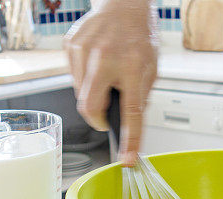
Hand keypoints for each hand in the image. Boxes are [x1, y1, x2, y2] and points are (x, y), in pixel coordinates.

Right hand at [64, 0, 157, 165]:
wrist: (122, 3)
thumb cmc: (138, 35)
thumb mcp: (151, 67)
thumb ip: (141, 95)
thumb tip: (129, 124)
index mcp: (132, 65)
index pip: (132, 112)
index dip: (130, 140)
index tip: (128, 160)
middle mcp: (106, 57)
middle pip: (90, 108)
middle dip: (97, 120)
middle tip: (106, 117)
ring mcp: (84, 50)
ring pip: (80, 94)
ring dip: (93, 94)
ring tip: (106, 75)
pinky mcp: (71, 45)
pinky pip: (73, 78)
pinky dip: (84, 79)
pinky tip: (95, 64)